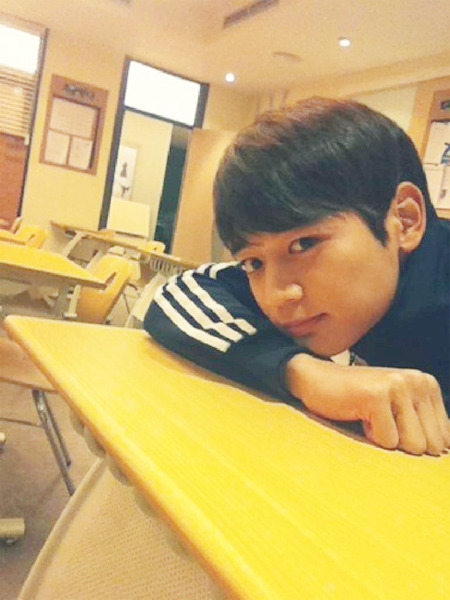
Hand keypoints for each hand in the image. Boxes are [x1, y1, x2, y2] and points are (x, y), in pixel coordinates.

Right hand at [286, 354, 449, 454]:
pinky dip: (369, 436)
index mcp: (427, 384)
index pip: (444, 439)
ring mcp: (397, 385)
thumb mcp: (399, 410)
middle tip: (380, 420)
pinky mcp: (376, 395)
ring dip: (386, 439)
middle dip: (402, 442)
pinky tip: (358, 414)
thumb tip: (445, 452)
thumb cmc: (358, 401)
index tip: (392, 422)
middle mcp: (417, 381)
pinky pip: (387, 442)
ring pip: (413, 446)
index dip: (414, 440)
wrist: (317, 380)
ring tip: (371, 417)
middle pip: (430, 445)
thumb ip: (425, 426)